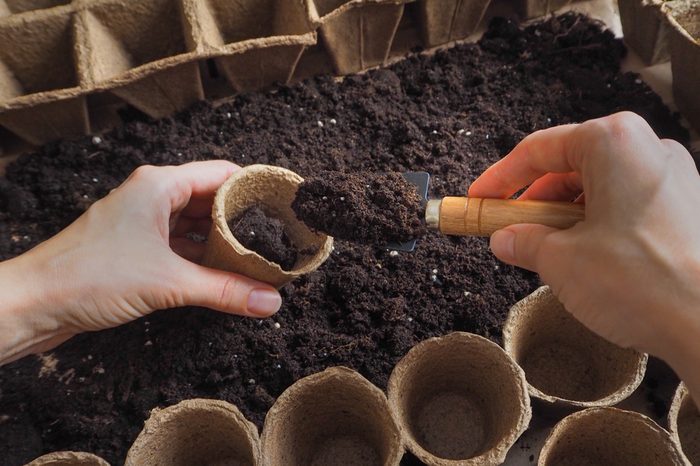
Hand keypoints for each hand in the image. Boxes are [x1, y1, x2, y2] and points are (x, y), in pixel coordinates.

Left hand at [0, 161, 281, 364]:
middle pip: (211, 201)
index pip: (221, 174)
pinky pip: (181, 248)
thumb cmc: (88, 277)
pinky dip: (203, 259)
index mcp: (159, 185)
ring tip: (258, 259)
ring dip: (223, 244)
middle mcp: (152, 198)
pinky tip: (224, 275)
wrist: (33, 304)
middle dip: (243, 222)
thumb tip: (270, 301)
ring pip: (196, 227)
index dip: (254, 188)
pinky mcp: (136, 249)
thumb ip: (225, 290)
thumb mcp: (168, 282)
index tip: (284, 204)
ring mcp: (143, 224)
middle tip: (278, 238)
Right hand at [469, 112, 699, 390]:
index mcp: (612, 143)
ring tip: (547, 251)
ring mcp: (672, 177)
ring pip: (599, 186)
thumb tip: (506, 239)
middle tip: (509, 229)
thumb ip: (524, 242)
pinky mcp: (686, 206)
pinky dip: (596, 223)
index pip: (538, 150)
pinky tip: (586, 257)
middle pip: (570, 165)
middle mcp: (647, 149)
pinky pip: (626, 203)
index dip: (499, 179)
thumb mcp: (560, 261)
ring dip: (565, 215)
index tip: (478, 199)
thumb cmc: (643, 281)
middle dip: (534, 199)